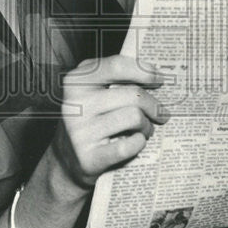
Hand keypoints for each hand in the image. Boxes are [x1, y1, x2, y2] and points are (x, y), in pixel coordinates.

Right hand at [52, 55, 169, 190]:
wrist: (67, 161)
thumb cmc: (90, 120)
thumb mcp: (92, 92)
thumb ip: (115, 78)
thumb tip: (154, 73)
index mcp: (76, 81)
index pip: (116, 66)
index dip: (143, 70)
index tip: (159, 77)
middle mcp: (76, 104)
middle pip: (133, 95)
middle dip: (153, 105)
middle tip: (160, 114)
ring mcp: (80, 131)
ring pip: (134, 118)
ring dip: (147, 126)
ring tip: (145, 130)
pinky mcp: (89, 157)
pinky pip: (129, 145)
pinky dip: (139, 143)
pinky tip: (137, 142)